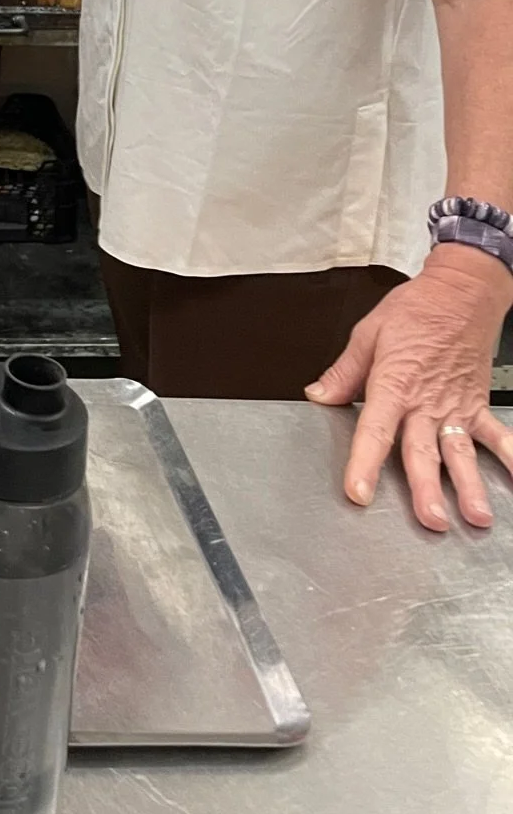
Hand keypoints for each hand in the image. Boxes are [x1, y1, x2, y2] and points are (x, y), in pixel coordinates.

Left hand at [307, 245, 512, 529]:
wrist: (460, 292)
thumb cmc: (415, 310)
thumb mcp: (369, 333)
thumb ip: (345, 371)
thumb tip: (319, 395)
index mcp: (393, 384)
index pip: (375, 430)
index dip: (364, 463)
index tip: (358, 493)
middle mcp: (426, 402)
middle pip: (422, 451)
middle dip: (425, 489)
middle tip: (430, 521)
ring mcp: (456, 407)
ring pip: (461, 453)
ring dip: (470, 486)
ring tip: (476, 517)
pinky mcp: (479, 405)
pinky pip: (498, 436)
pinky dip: (512, 458)